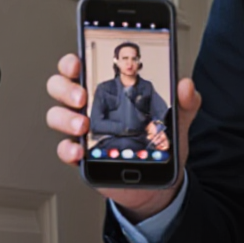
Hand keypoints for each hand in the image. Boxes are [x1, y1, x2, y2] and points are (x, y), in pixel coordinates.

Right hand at [47, 53, 196, 218]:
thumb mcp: (175, 120)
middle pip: (60, 88)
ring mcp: (82, 131)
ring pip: (57, 116)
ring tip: (83, 125)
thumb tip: (186, 86)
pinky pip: (65, 149)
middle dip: (65, 88)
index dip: (72, 62)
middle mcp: (89, 108)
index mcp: (108, 92)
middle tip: (81, 97)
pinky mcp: (83, 156)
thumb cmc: (158, 144)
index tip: (77, 62)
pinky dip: (68, 149)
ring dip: (65, 118)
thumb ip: (183, 102)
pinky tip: (79, 151)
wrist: (159, 180)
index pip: (80, 69)